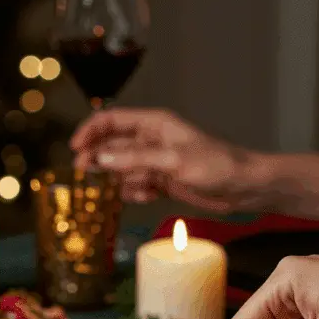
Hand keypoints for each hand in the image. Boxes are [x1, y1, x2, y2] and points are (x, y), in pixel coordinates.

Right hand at [70, 107, 268, 210]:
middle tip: (84, 176)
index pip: (112, 121)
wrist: (244, 188)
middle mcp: (152, 141)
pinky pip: (137, 186)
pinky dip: (136, 193)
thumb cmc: (216, 166)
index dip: (90, 132)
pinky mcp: (164, 182)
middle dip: (98, 160)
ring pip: (123, 169)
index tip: (75, 150)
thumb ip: (135, 159)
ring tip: (126, 190)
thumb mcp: (173, 160)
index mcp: (155, 124)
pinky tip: (146, 197)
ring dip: (119, 181)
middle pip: (112, 146)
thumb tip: (100, 159)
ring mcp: (157, 162)